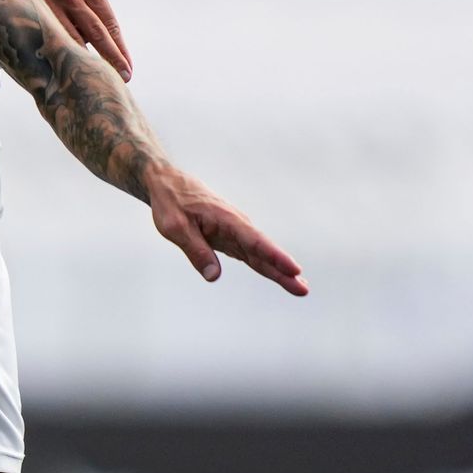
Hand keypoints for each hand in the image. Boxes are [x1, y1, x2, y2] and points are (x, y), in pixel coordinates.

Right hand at [34, 0, 132, 80]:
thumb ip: (91, 21)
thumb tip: (111, 56)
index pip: (110, 24)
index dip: (120, 49)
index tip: (127, 68)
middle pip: (97, 32)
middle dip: (111, 57)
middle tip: (122, 77)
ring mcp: (52, 1)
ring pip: (73, 39)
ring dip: (85, 61)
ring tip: (95, 79)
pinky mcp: (35, 11)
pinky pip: (52, 38)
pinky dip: (62, 54)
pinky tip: (68, 69)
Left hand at [145, 164, 305, 294]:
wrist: (169, 183)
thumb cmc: (171, 203)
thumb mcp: (175, 228)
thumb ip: (196, 251)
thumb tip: (213, 276)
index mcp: (227, 220)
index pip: (255, 242)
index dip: (275, 258)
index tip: (294, 270)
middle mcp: (237, 226)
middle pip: (264, 252)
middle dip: (284, 271)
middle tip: (304, 289)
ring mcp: (236, 232)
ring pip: (261, 256)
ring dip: (280, 272)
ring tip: (301, 288)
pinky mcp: (231, 239)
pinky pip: (252, 255)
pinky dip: (267, 266)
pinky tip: (282, 277)